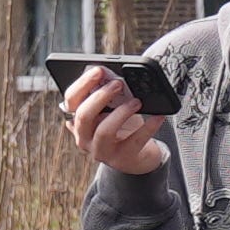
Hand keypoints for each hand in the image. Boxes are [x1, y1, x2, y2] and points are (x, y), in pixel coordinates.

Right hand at [60, 62, 168, 178]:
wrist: (137, 157)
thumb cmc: (122, 128)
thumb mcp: (111, 111)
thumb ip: (107, 96)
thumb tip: (110, 75)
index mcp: (78, 121)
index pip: (70, 100)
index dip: (83, 84)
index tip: (99, 70)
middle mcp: (84, 138)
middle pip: (83, 115)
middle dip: (101, 96)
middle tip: (118, 83)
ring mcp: (102, 151)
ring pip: (104, 131)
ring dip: (121, 112)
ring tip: (137, 101)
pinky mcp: (123, 158)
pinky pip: (135, 140)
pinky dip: (149, 126)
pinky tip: (158, 116)